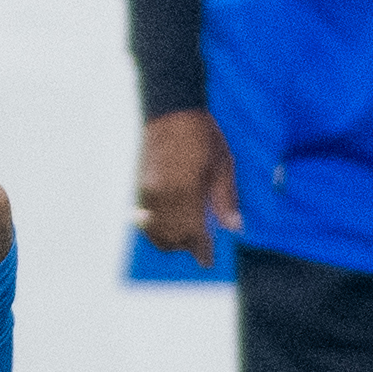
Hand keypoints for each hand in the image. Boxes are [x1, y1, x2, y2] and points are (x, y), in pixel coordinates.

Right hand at [135, 106, 238, 259]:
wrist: (171, 109)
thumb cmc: (202, 135)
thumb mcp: (223, 165)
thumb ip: (226, 199)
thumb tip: (233, 227)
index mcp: (186, 193)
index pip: (193, 234)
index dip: (202, 250)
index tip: (207, 262)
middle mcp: (162, 197)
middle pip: (169, 237)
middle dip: (183, 245)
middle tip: (199, 246)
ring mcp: (147, 191)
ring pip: (153, 229)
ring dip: (167, 238)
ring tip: (183, 236)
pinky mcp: (139, 185)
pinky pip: (144, 215)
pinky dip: (155, 224)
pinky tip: (167, 221)